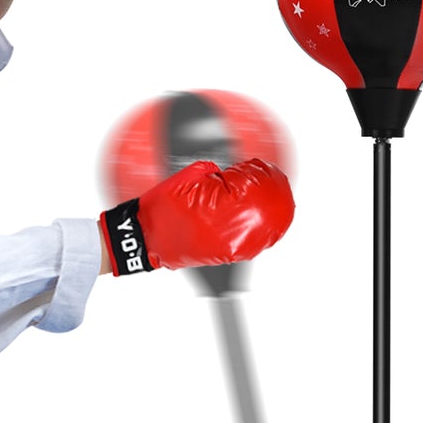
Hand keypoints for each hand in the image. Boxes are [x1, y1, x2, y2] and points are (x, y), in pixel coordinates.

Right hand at [100, 159, 294, 274]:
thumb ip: (213, 172)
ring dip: (271, 217)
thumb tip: (231, 172)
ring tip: (278, 204)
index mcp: (218, 204)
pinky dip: (259, 234)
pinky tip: (264, 225)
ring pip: (262, 232)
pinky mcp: (222, 255)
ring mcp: (227, 245)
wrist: (144, 237)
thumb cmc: (160, 208)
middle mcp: (227, 228)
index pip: (253, 187)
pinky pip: (249, 245)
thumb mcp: (187, 177)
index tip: (263, 167)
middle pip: (264, 212)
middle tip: (277, 182)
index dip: (263, 175)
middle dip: (274, 195)